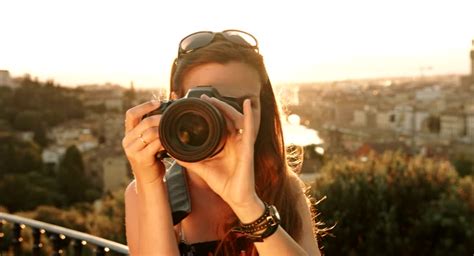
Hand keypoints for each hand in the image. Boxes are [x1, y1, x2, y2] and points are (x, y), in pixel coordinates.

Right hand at [122, 100, 164, 182]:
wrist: (149, 180)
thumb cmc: (152, 159)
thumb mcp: (148, 142)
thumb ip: (151, 129)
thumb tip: (165, 111)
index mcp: (128, 134)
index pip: (131, 114)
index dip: (144, 106)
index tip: (158, 102)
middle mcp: (127, 141)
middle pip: (144, 122)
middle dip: (160, 118)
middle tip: (171, 118)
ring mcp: (132, 150)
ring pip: (150, 132)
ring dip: (163, 130)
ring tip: (172, 130)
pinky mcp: (141, 158)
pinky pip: (155, 144)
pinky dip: (164, 141)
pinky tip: (171, 141)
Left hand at [176, 95, 262, 213]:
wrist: (236, 198)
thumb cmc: (224, 184)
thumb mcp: (202, 168)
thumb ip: (189, 160)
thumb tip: (172, 152)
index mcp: (225, 144)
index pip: (219, 123)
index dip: (211, 112)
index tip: (198, 103)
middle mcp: (235, 141)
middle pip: (227, 117)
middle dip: (217, 106)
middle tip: (204, 98)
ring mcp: (242, 143)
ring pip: (236, 119)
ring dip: (226, 107)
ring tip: (215, 100)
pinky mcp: (248, 148)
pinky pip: (250, 129)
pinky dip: (249, 115)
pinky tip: (246, 103)